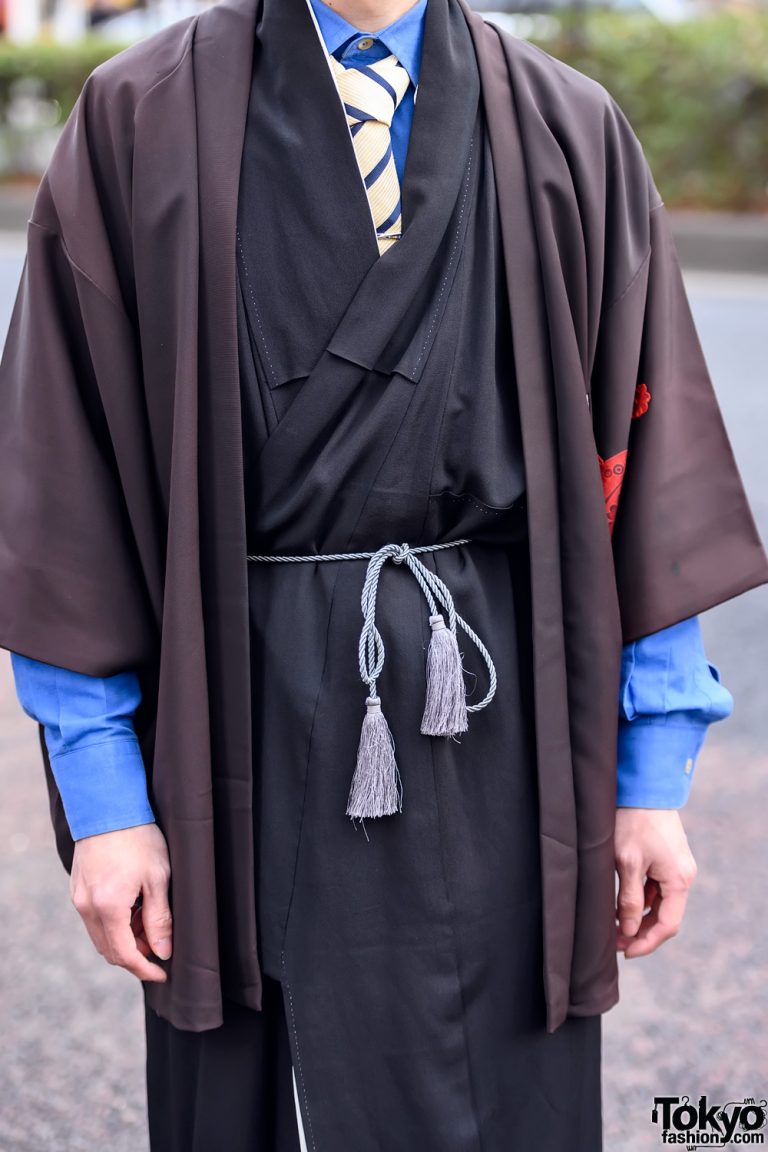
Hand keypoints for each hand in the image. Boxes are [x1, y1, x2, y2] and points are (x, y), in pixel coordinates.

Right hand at [69, 823, 171, 982]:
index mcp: (108, 907)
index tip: (162, 973)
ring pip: (101, 935)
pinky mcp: (77, 888)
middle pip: (109, 950)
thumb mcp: (158, 878)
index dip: (144, 968)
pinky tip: (133, 910)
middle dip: (135, 956)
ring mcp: (78, 898)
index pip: (124, 955)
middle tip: (160, 947)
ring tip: (149, 925)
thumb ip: (159, 918)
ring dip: (124, 940)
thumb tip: (163, 951)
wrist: (108, 806)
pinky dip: (113, 924)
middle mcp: (87, 907)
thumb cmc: (138, 838)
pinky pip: (94, 919)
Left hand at [614, 807, 697, 958]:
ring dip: (638, 916)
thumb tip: (628, 930)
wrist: (642, 788)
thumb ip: (628, 899)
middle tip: (615, 942)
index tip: (625, 951)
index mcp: (679, 880)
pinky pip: (656, 888)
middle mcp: (683, 876)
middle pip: (664, 916)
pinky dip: (640, 899)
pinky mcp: (667, 859)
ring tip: (613, 925)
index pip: (667, 925)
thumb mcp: (626, 863)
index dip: (646, 942)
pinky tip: (619, 903)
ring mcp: (676, 867)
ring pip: (658, 903)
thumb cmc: (633, 822)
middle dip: (640, 932)